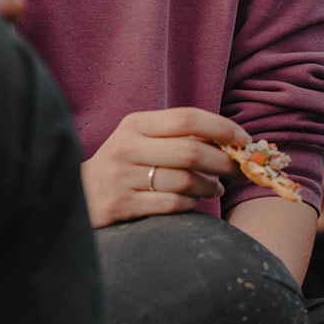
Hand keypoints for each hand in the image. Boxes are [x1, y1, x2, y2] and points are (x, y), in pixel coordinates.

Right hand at [80, 107, 248, 226]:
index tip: (244, 140)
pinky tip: (193, 201)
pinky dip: (191, 204)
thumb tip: (233, 142)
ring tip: (215, 187)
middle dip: (224, 162)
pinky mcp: (120, 206)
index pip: (187, 118)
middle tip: (240, 170)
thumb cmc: (126, 163)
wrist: (79, 194)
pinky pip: (172, 205)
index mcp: (136, 124)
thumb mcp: (144, 140)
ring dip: (209, 186)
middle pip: (190, 152)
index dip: (222, 127)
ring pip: (184, 181)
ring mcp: (121, 177)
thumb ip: (180, 136)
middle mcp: (126, 147)